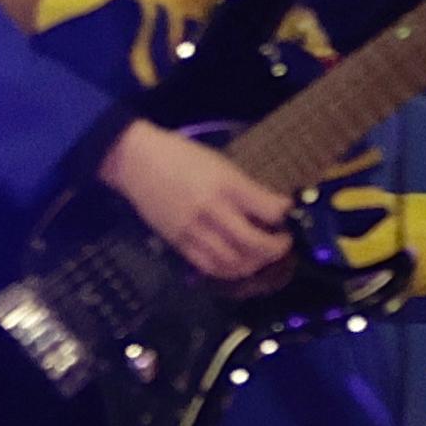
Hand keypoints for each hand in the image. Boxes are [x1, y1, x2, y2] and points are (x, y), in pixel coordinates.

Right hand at [100, 118, 291, 284]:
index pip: (268, 209)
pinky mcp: (178, 244)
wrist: (136, 161)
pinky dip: (229, 270)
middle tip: (283, 243)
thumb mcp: (220, 163)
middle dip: (276, 248)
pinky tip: (238, 264)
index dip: (286, 215)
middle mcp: (213, 210)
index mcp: (226, 184)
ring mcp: (194, 231)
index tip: (289, 215)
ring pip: (234, 262)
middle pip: (254, 243)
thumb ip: (244, 188)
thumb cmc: (181, 155)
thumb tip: (271, 209)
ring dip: (255, 263)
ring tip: (262, 256)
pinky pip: (209, 267)